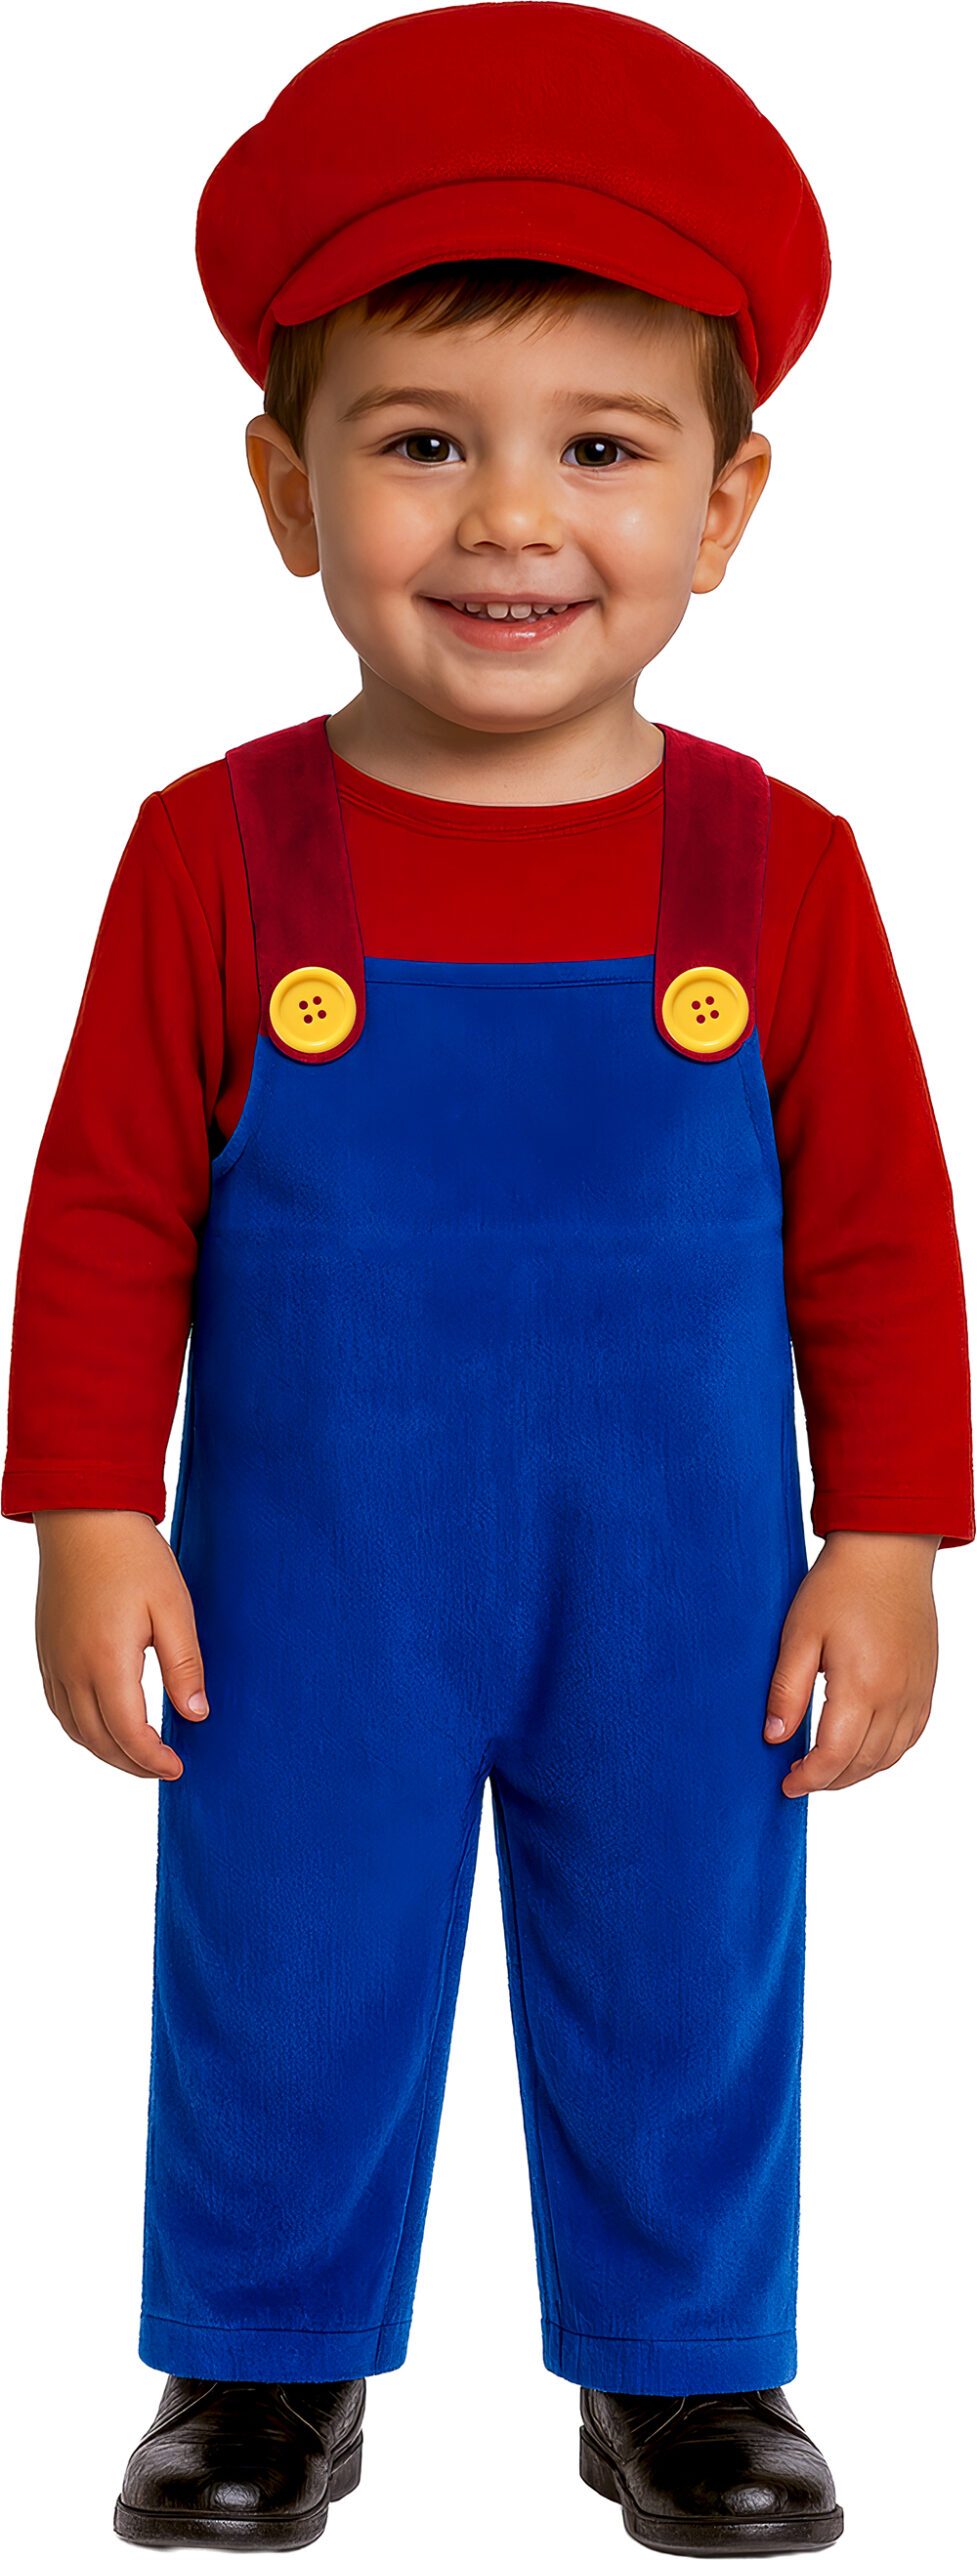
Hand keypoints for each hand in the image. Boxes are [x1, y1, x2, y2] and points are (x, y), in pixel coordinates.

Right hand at [33, 1509, 209, 1779]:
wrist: (84, 1517)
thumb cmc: (134, 1557)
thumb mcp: (173, 1608)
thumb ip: (184, 1665)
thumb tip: (196, 1715)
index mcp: (107, 1661)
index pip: (129, 1733)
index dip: (154, 1759)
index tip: (178, 1767)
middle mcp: (72, 1668)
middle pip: (99, 1740)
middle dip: (132, 1764)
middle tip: (163, 1769)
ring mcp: (53, 1661)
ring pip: (74, 1729)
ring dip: (105, 1751)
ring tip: (138, 1755)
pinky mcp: (45, 1650)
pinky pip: (58, 1706)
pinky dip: (81, 1729)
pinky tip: (103, 1725)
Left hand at [763, 1530, 938, 1795]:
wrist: (888, 1551)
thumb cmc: (840, 1586)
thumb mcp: (798, 1634)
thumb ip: (787, 1691)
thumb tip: (775, 1738)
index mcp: (861, 1684)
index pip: (835, 1755)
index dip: (809, 1778)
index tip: (787, 1784)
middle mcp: (896, 1695)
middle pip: (864, 1763)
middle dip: (830, 1781)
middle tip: (801, 1778)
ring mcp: (916, 1691)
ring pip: (890, 1756)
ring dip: (858, 1772)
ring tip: (827, 1768)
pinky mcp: (926, 1683)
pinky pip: (911, 1736)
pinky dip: (887, 1753)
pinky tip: (863, 1748)